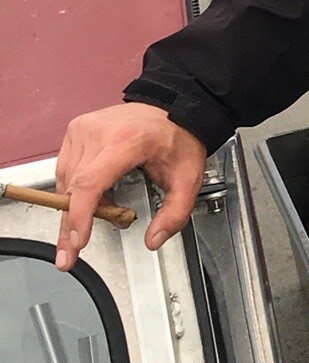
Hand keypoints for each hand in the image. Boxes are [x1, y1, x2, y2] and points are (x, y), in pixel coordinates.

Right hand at [54, 104, 206, 270]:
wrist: (174, 108)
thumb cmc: (178, 137)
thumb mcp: (188, 178)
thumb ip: (175, 213)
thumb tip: (154, 239)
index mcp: (127, 141)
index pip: (91, 183)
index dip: (80, 215)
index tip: (78, 240)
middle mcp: (98, 132)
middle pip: (74, 187)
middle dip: (71, 225)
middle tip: (70, 253)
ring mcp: (83, 129)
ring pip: (66, 181)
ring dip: (76, 207)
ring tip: (99, 217)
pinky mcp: (76, 130)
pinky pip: (66, 169)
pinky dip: (76, 189)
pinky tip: (95, 197)